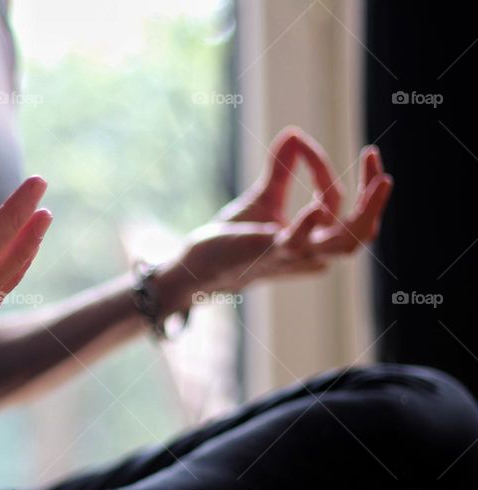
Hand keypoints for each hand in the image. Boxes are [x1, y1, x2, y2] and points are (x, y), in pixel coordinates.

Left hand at [166, 127, 392, 298]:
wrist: (201, 263)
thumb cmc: (235, 237)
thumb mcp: (264, 199)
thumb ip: (281, 171)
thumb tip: (294, 133)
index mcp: (316, 241)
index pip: (337, 204)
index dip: (323, 170)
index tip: (300, 143)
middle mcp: (312, 253)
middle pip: (361, 231)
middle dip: (376, 199)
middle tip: (380, 166)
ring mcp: (293, 256)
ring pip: (345, 243)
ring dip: (366, 211)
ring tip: (381, 180)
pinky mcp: (268, 254)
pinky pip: (298, 245)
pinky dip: (309, 226)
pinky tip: (316, 207)